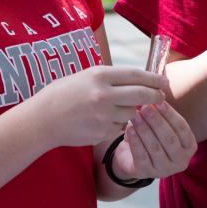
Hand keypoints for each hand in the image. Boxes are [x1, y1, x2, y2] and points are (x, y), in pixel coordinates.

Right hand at [40, 65, 166, 147]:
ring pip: (132, 113)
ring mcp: (103, 115)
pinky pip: (120, 128)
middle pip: (142, 95)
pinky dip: (118, 125)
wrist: (42, 119)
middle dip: (156, 96)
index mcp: (99, 75)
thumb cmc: (64, 94)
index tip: (163, 81)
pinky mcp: (102, 132)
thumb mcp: (86, 76)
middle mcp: (103, 94)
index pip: (136, 75)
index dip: (154, 78)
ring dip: (132, 112)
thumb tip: (138, 79)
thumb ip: (111, 77)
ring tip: (119, 108)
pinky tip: (105, 121)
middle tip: (162, 96)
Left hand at [110, 102, 196, 180]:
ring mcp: (164, 170)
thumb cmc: (152, 136)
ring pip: (155, 147)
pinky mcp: (146, 174)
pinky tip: (129, 129)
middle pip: (169, 139)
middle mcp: (181, 161)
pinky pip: (141, 156)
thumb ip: (161, 112)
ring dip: (145, 129)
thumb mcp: (161, 124)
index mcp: (190, 146)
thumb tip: (154, 93)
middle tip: (145, 106)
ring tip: (135, 115)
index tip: (159, 100)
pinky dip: (135, 141)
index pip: (182, 128)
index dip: (170, 114)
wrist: (133, 157)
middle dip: (157, 121)